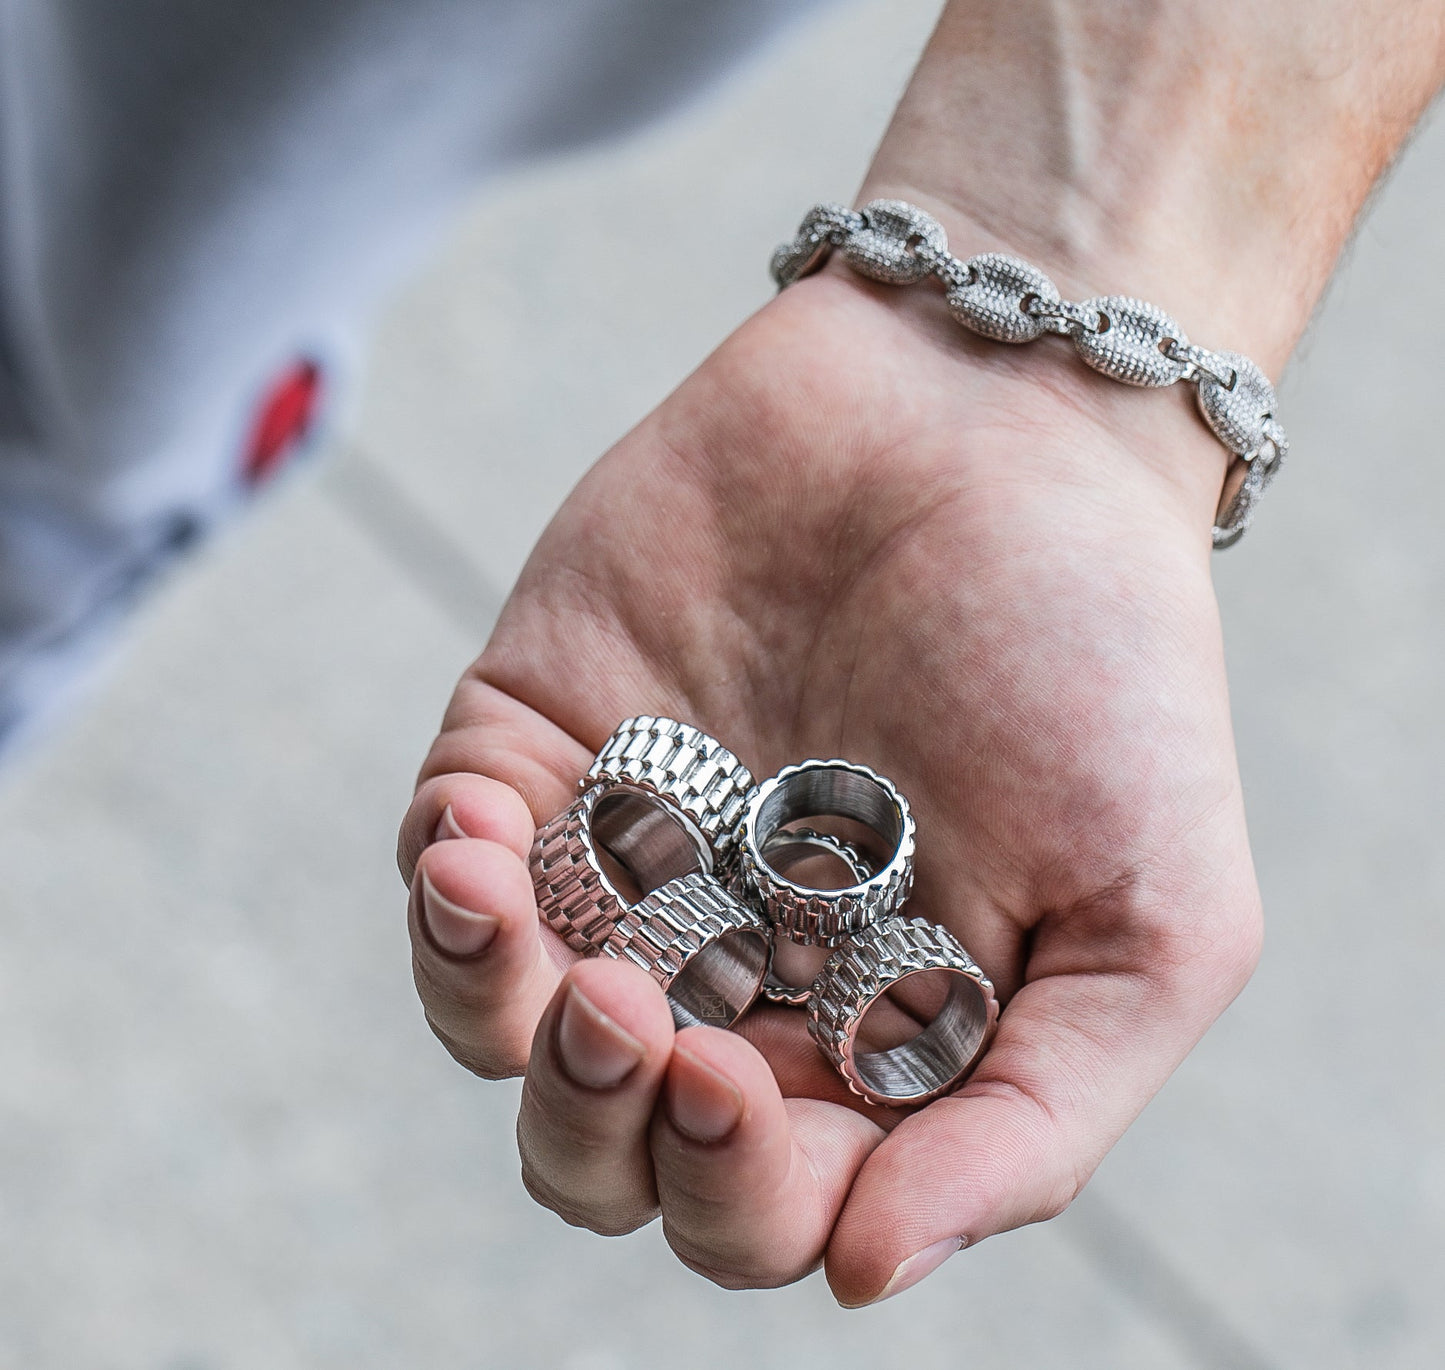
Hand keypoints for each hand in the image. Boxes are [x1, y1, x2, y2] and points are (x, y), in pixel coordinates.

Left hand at [396, 266, 1262, 1305]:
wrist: (996, 413)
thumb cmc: (1099, 663)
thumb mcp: (1157, 918)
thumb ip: (1033, 1124)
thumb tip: (868, 1271)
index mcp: (871, 1032)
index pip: (763, 1199)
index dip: (734, 1193)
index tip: (741, 1087)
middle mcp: (741, 960)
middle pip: (606, 1147)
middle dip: (601, 1130)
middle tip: (638, 1025)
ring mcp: (633, 853)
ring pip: (500, 1026)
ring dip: (494, 1021)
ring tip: (540, 945)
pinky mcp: (547, 740)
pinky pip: (443, 864)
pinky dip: (436, 886)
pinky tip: (469, 844)